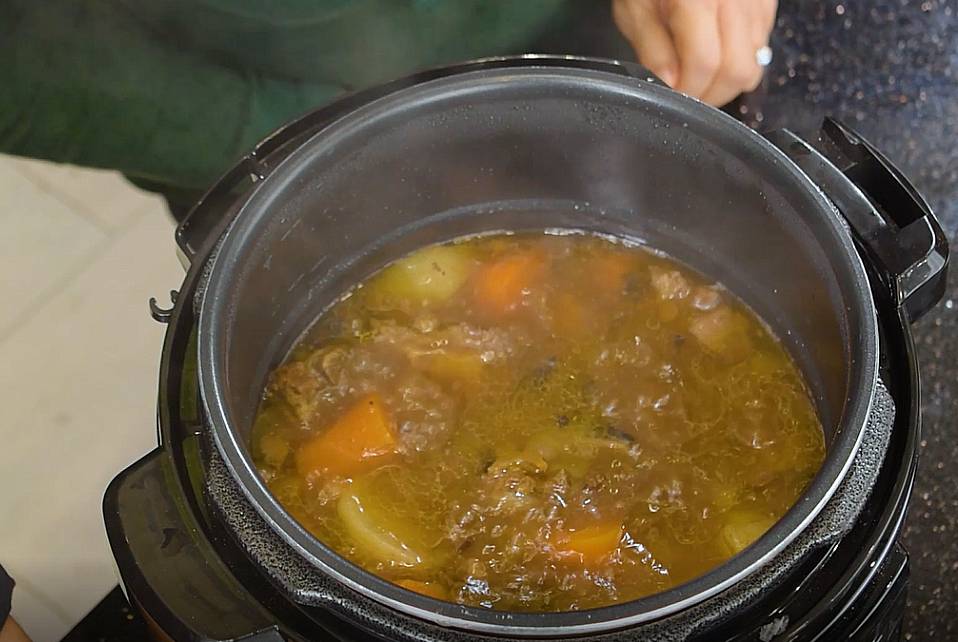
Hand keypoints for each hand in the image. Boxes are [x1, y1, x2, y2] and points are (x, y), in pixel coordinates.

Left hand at [612, 0, 776, 105]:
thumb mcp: (635, 11)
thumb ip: (652, 51)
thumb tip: (670, 85)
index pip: (704, 64)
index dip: (689, 92)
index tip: (674, 98)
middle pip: (738, 71)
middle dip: (711, 95)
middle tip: (689, 95)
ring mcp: (755, 2)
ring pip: (754, 65)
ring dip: (726, 82)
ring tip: (700, 76)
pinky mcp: (765, 5)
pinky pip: (761, 49)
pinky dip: (739, 62)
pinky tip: (716, 54)